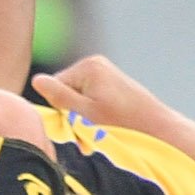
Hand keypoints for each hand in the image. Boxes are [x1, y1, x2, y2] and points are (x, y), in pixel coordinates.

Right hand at [30, 54, 168, 134]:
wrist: (158, 131)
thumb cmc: (122, 125)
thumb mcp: (83, 113)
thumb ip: (58, 96)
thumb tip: (36, 80)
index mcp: (88, 66)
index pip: (54, 88)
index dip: (61, 109)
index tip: (77, 124)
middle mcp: (97, 64)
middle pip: (66, 91)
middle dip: (73, 112)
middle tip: (89, 130)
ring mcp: (106, 73)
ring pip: (78, 98)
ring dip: (84, 116)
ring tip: (100, 129)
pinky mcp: (114, 84)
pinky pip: (91, 99)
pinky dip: (95, 114)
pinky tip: (107, 124)